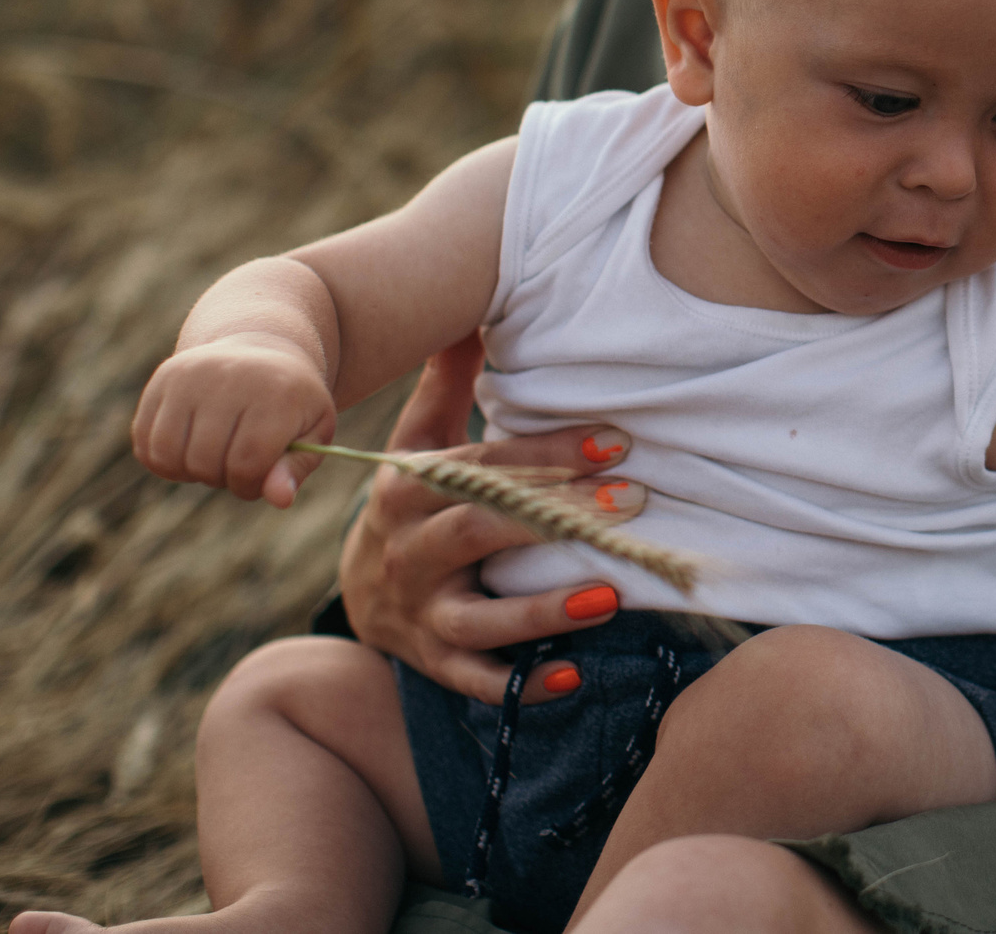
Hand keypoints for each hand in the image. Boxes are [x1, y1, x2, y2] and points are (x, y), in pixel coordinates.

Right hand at [134, 332, 335, 505]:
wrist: (262, 350)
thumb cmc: (290, 402)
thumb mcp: (313, 430)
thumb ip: (296, 467)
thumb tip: (279, 499)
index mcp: (277, 391)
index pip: (247, 463)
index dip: (249, 485)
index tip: (258, 478)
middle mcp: (231, 376)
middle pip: (204, 462)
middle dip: (220, 479)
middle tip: (236, 464)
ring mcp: (191, 373)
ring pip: (167, 454)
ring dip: (188, 472)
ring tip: (213, 456)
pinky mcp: (164, 376)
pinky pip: (144, 440)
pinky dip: (163, 460)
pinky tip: (189, 447)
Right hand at [337, 332, 647, 703]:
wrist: (362, 595)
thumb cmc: (414, 499)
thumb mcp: (420, 438)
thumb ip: (447, 380)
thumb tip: (469, 309)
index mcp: (407, 487)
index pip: (480, 466)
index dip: (548, 452)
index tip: (618, 440)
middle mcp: (407, 550)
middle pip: (475, 531)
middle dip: (553, 518)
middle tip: (633, 503)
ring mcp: (420, 612)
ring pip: (475, 616)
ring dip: (542, 610)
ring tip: (610, 596)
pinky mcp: (434, 663)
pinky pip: (475, 681)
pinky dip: (521, 686)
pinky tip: (573, 679)